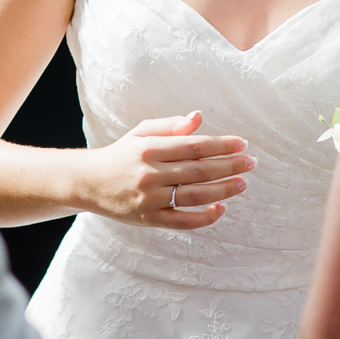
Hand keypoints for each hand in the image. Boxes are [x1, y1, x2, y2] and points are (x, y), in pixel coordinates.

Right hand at [79, 111, 251, 230]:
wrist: (88, 182)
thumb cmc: (121, 154)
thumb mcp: (141, 133)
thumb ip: (171, 125)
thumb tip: (198, 117)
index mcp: (150, 148)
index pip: (194, 146)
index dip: (221, 145)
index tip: (242, 144)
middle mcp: (150, 173)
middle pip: (198, 170)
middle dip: (228, 166)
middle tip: (251, 163)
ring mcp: (149, 198)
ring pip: (193, 195)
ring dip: (222, 190)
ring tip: (242, 183)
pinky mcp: (148, 219)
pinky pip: (181, 221)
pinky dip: (203, 217)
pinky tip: (220, 209)